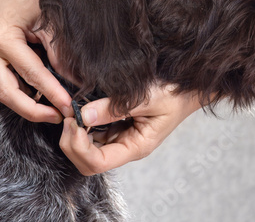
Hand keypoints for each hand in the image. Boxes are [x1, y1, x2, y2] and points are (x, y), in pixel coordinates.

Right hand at [0, 0, 71, 122]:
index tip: (70, 107)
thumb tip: (78, 84)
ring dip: (30, 103)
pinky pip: (8, 80)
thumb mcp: (54, 25)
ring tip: (56, 110)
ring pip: (6, 90)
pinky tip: (46, 97)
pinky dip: (26, 91)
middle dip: (35, 110)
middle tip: (61, 117)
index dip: (53, 93)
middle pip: (9, 94)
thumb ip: (62, 56)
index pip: (31, 75)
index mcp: (1, 39)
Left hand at [59, 84, 200, 174]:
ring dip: (74, 135)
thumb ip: (115, 107)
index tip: (74, 121)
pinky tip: (81, 110)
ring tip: (72, 112)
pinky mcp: (118, 129)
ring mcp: (121, 140)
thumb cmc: (173, 95)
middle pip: (88, 162)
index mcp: (135, 148)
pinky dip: (82, 126)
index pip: (98, 162)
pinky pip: (93, 135)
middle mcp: (126, 148)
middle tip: (67, 117)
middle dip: (71, 143)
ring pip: (87, 150)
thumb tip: (83, 114)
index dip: (79, 146)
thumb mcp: (146, 98)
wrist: (187, 91)